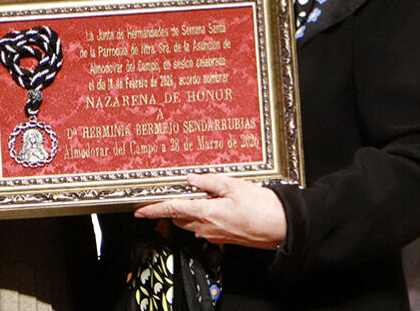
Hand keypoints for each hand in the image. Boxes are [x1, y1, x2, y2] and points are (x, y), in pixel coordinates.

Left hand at [133, 173, 286, 248]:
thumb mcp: (234, 186)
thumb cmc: (261, 206)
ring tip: (195, 196)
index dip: (153, 210)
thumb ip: (209, 182)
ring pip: (190, 224)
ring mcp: (215, 235)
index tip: (138, 210)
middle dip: (170, 208)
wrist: (281, 227)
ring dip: (186, 212)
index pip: (172, 210)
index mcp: (206, 213)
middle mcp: (207, 228)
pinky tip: (212, 206)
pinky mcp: (223, 239)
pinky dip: (201, 217)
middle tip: (167, 195)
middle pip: (178, 218)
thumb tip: (190, 179)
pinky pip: (204, 228)